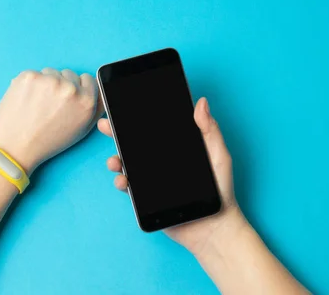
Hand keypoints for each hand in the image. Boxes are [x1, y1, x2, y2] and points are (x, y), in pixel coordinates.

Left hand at [0, 68, 103, 173]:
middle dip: (62, 85)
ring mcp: (49, 80)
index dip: (78, 88)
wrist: (15, 146)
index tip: (68, 96)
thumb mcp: (81, 129)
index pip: (89, 79)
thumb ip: (95, 107)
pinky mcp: (29, 77)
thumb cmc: (47, 140)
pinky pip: (34, 74)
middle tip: (50, 104)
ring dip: (46, 83)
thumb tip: (100, 89)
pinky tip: (26, 99)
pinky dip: (30, 84)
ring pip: (51, 72)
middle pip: (70, 74)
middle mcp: (70, 89)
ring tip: (37, 103)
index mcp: (86, 101)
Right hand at [98, 97, 247, 256]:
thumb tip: (201, 103)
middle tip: (106, 125)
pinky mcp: (147, 198)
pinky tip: (123, 180)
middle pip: (134, 143)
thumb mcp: (219, 155)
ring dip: (116, 159)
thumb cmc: (222, 190)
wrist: (215, 226)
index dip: (138, 117)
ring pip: (127, 164)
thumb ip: (210, 130)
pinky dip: (121, 182)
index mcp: (175, 147)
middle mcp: (160, 161)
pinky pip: (129, 188)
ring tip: (115, 160)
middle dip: (117, 133)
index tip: (124, 105)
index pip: (153, 129)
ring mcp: (152, 179)